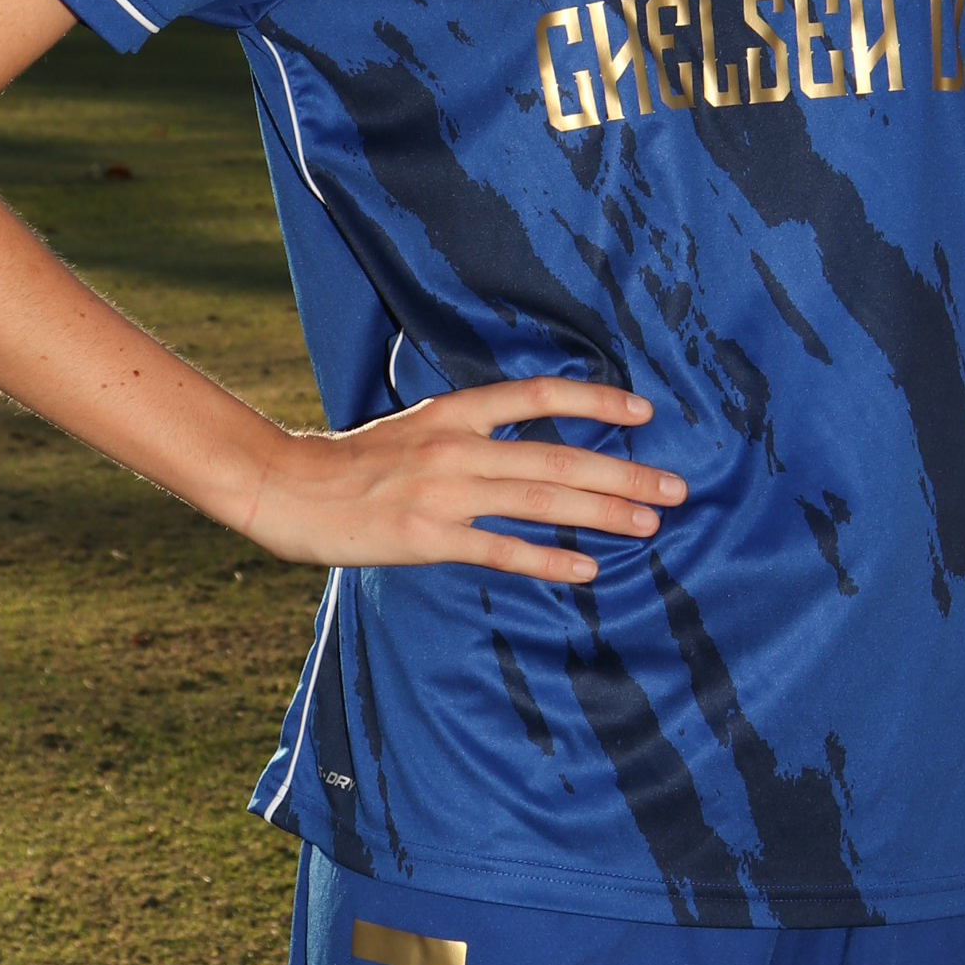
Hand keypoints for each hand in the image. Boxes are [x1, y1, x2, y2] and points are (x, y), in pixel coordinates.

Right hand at [239, 377, 683, 585]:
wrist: (287, 487)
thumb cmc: (354, 462)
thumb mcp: (416, 426)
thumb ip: (468, 432)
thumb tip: (525, 443)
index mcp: (454, 411)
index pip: (538, 396)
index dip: (595, 399)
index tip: (645, 412)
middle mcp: (456, 445)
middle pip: (557, 456)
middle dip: (623, 471)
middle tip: (677, 487)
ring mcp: (443, 493)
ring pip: (540, 501)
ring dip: (602, 512)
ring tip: (650, 522)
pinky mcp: (428, 539)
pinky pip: (501, 551)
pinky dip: (548, 560)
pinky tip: (588, 568)